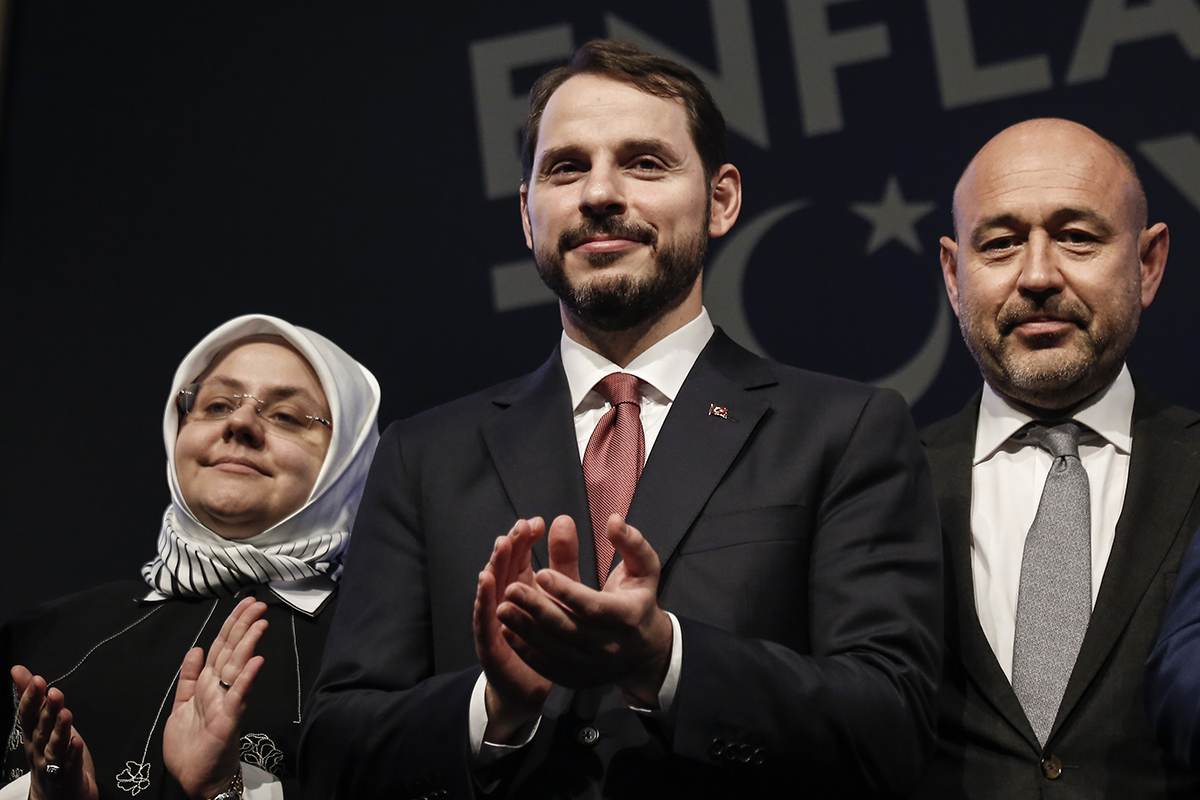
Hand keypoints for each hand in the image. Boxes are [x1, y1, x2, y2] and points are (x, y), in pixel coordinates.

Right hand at [12, 665, 97, 799]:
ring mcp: (53, 764)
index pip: (27, 714)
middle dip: (46, 710)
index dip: (31, 697)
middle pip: (41, 729)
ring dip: (59, 730)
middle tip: (54, 692)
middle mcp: (40, 749)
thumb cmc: (51, 755)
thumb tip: (19, 671)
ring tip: (65, 713)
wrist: (59, 794)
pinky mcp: (68, 777)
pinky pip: (70, 765)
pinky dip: (72, 754)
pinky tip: (77, 742)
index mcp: (33, 735)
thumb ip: (33, 697)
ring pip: (54, 746)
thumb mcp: (41, 723)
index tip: (37, 680)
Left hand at [163, 597, 266, 799]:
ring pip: (237, 666)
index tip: (244, 603)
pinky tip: (256, 661)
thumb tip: (195, 649)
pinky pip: (238, 695)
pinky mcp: (229, 719)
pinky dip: (246, 678)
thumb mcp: (181, 706)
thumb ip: (188, 678)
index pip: (220, 646)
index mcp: (207, 683)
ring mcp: (226, 701)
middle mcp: (219, 688)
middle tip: (258, 603)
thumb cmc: (190, 746)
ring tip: (260, 622)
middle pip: (231, 650)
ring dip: (248, 643)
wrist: (195, 779)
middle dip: (243, 625)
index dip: (230, 624)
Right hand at [473, 518, 551, 742]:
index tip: (536, 522)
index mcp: (518, 586)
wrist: (531, 683)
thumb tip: (563, 519)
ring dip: (494, 565)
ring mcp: (492, 619)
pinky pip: (483, 618)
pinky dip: (483, 600)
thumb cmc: (545, 635)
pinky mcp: (487, 641)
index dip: (524, 539)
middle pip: (503, 567)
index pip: (518, 556)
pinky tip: (486, 583)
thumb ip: (562, 561)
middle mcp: (502, 599)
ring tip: (501, 545)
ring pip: (491, 588)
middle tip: (519, 527)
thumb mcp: (557, 594)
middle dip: (509, 546)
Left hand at [498, 514, 672, 706]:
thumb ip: (631, 543)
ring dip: (525, 629)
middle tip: (510, 589)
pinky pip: (547, 666)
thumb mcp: (645, 568)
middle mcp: (611, 646)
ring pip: (554, 649)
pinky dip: (526, 651)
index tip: (541, 572)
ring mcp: (593, 666)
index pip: (593, 606)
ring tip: (501, 607)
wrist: (645, 651)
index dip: (566, 590)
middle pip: (569, 629)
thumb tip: (613, 520)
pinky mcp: (578, 678)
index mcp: (628, 617)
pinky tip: (507, 631)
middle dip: (537, 609)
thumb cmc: (639, 599)